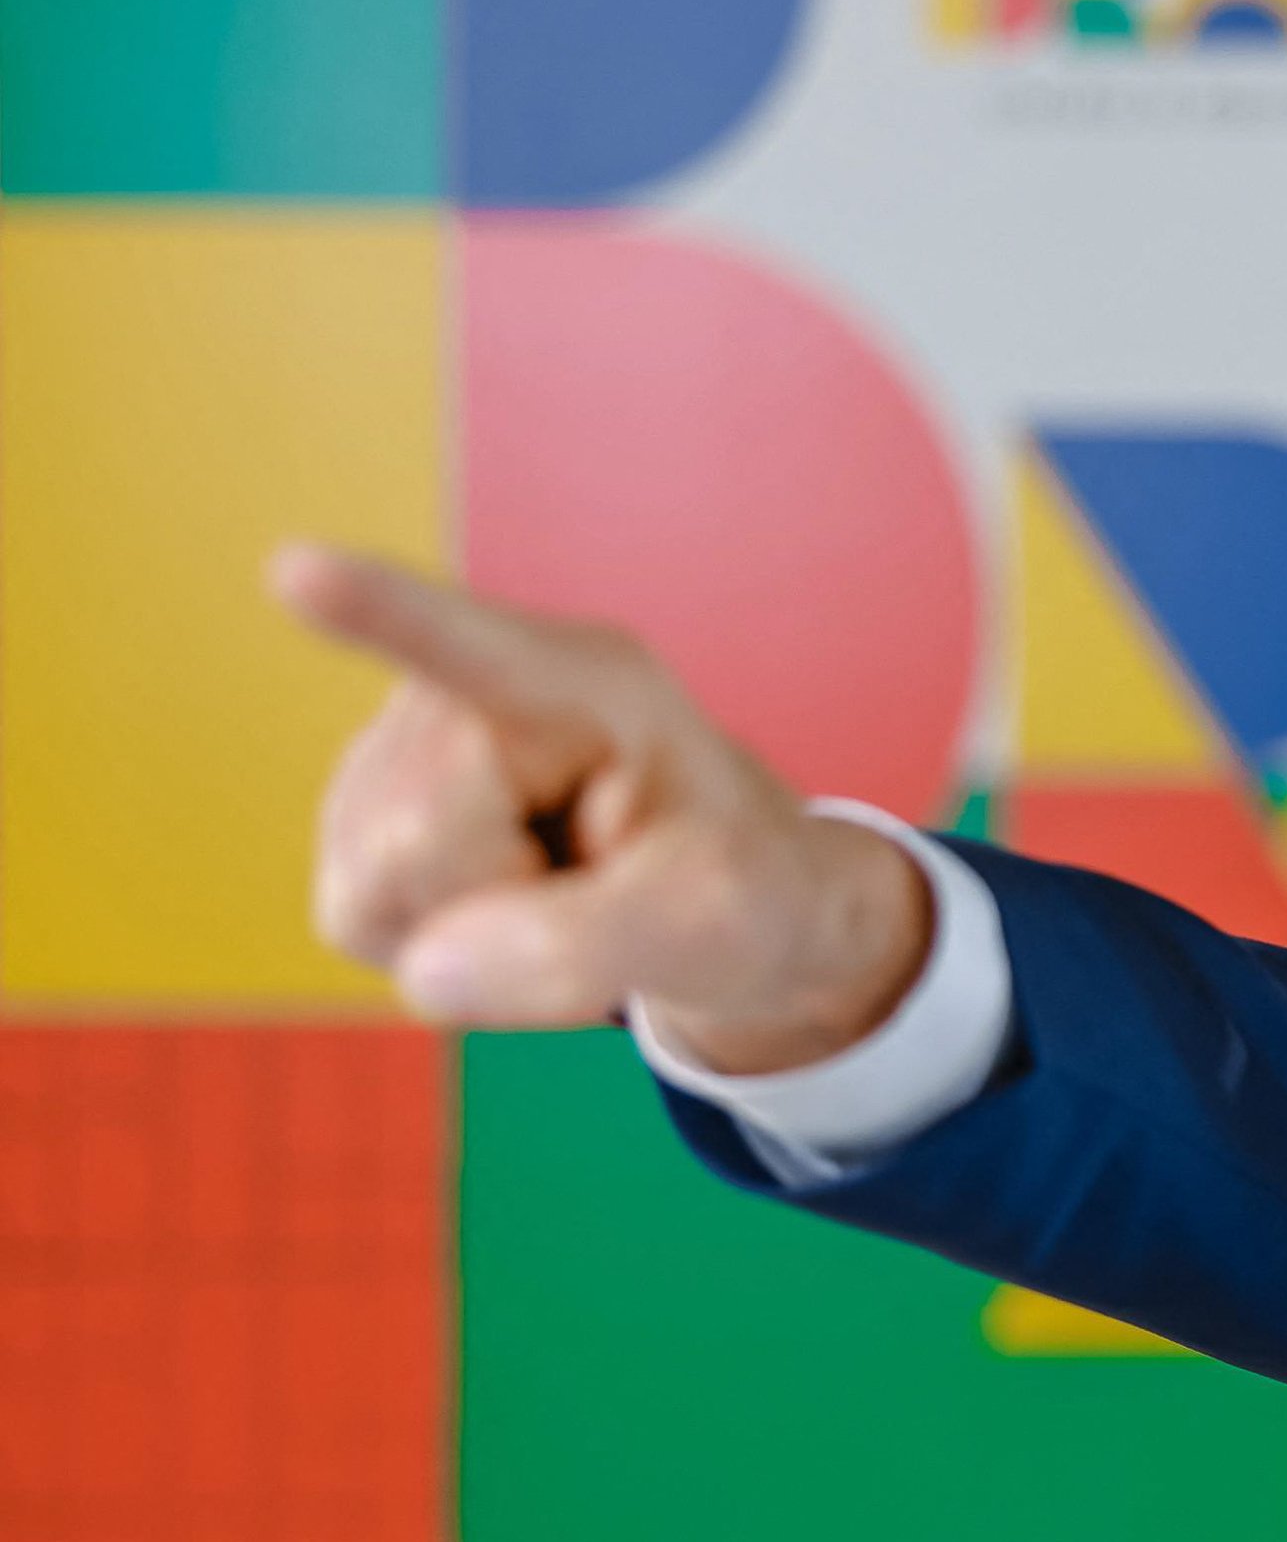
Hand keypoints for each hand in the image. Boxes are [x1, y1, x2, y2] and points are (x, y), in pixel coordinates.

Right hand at [272, 543, 932, 1072]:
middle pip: (412, 843)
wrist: (719, 898)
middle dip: (499, 900)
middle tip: (596, 879)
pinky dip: (441, 945)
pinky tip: (508, 901)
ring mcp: (400, 745)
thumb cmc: (733, 887)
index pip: (467, 646)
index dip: (379, 611)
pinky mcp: (359, 810)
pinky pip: (359, 917)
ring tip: (561, 883)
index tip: (298, 569)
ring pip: (374, 889)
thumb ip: (582, 948)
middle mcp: (467, 690)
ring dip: (473, 927)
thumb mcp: (710, 924)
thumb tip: (429, 972)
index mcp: (584, 682)